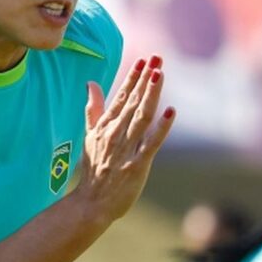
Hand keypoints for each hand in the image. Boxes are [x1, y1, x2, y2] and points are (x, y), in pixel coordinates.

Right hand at [73, 55, 173, 222]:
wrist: (91, 202)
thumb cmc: (93, 169)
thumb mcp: (90, 136)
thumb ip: (93, 109)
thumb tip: (92, 84)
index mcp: (105, 126)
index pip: (121, 97)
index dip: (133, 78)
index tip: (143, 61)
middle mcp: (115, 134)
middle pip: (133, 102)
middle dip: (145, 79)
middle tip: (157, 58)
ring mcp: (126, 149)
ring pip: (142, 117)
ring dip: (151, 95)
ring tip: (160, 74)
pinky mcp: (137, 165)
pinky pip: (152, 143)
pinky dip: (162, 127)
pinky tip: (171, 111)